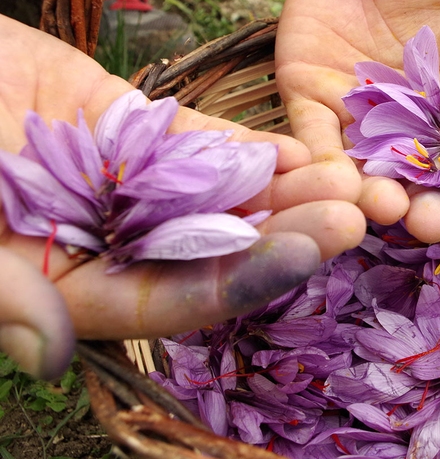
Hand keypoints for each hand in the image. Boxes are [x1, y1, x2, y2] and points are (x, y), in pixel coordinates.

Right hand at [0, 15, 366, 377]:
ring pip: (218, 198)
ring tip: (345, 178)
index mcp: (76, 284)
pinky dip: (243, 148)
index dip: (239, 279)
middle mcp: (115, 242)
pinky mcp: (136, 134)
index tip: (305, 254)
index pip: (170, 298)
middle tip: (354, 214)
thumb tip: (46, 357)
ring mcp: (131, 186)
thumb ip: (2, 287)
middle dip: (284, 233)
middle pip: (213, 249)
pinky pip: (198, 146)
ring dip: (282, 192)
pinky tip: (294, 147)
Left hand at [275, 0, 439, 241]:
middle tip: (426, 225)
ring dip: (372, 193)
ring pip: (363, 168)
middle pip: (415, 176)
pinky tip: (333, 183)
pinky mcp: (310, 103)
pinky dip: (321, 162)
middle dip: (422, 204)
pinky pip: (313, 139)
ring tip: (385, 209)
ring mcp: (353, 116)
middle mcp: (401, 122)